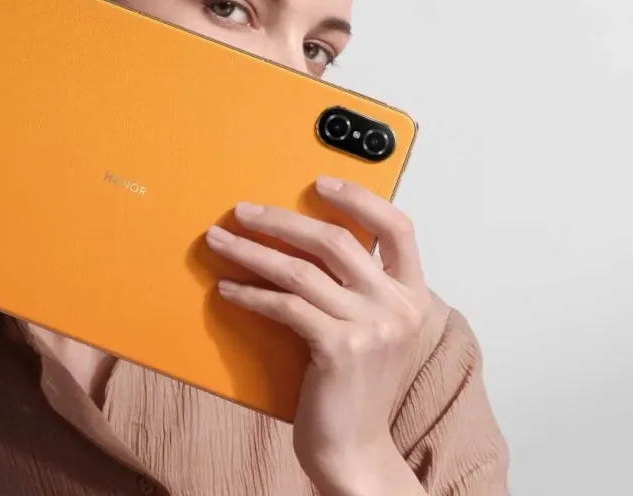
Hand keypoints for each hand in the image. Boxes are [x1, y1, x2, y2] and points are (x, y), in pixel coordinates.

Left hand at [206, 175, 436, 493]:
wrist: (354, 450)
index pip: (398, 228)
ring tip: (220, 242)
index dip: (359, 198)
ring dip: (251, 252)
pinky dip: (250, 294)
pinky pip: (285, 306)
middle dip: (281, 220)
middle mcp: (398, 307)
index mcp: (412, 296)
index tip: (321, 182)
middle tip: (243, 211)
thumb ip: (358, 288)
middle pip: (336, 240)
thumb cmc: (355, 389)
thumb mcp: (372, 330)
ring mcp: (371, 328)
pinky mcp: (339, 349)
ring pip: (300, 270)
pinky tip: (229, 289)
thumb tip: (305, 241)